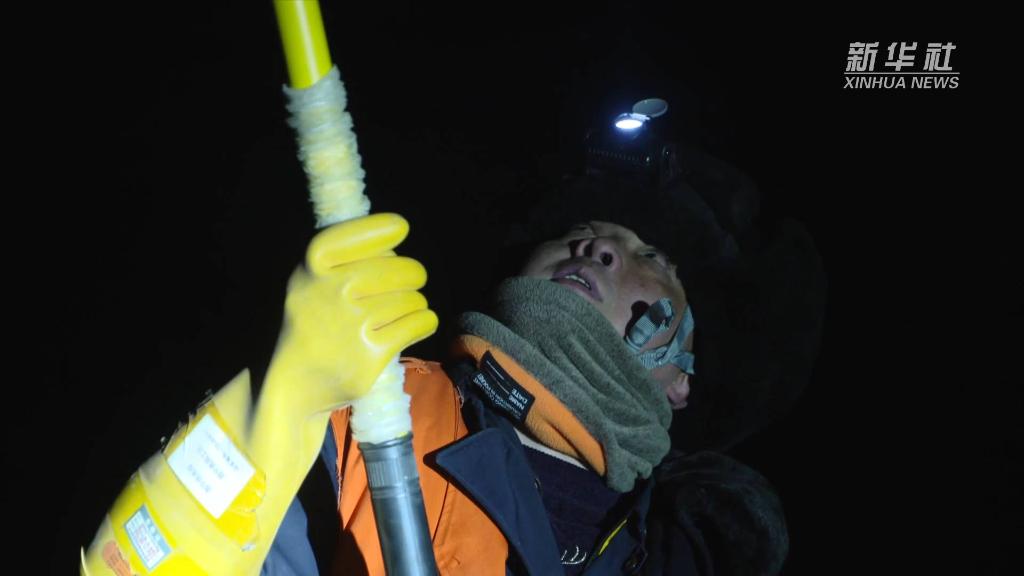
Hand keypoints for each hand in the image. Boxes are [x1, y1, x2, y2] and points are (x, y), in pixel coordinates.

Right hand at [269, 212, 437, 411]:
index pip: (360, 234)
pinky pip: (419, 323)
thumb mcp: (310, 279)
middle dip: (411, 275)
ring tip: (399, 312)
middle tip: (408, 283)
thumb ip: (343, 254)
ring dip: (414, 304)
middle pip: (401, 269)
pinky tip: (414, 325)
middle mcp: (332, 290)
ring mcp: (352, 323)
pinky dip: (424, 322)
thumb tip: (394, 231)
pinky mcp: (371, 353)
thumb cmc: (313, 321)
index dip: (384, 228)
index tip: (400, 228)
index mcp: (313, 265)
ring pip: (413, 298)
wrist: (294, 381)